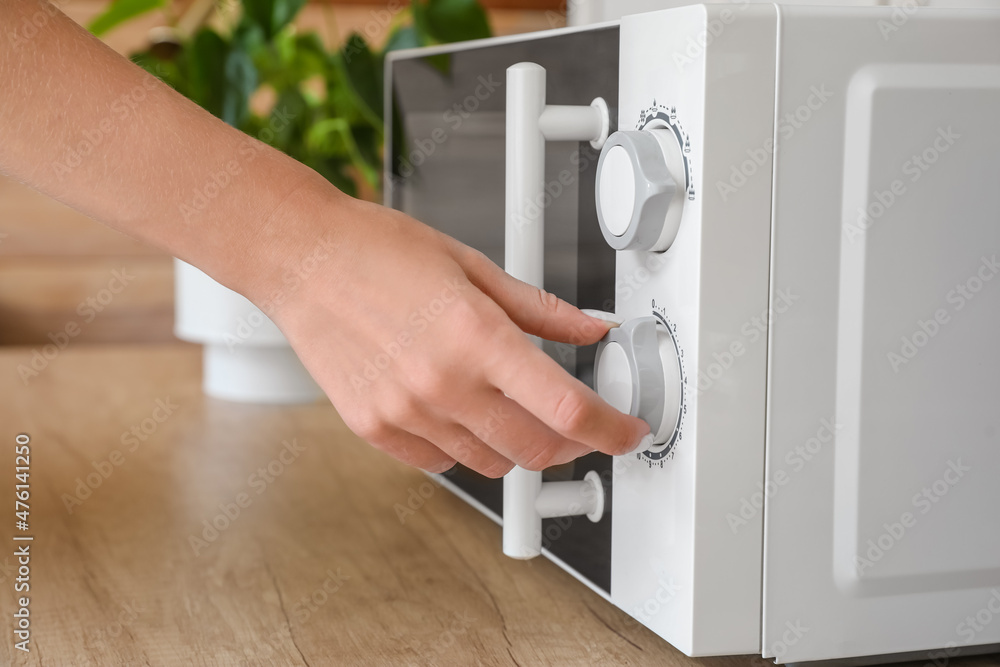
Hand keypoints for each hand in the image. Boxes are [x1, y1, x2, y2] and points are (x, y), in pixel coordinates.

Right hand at [258, 190, 651, 477]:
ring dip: (518, 446)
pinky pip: (442, 462)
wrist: (301, 260)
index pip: (566, 408)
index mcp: (476, 335)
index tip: (627, 432)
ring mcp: (406, 413)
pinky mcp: (375, 429)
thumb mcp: (472, 265)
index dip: (611, 430)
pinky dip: (466, 447)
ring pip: (491, 464)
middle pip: (537, 450)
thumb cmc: (378, 251)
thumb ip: (539, 308)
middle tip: (577, 423)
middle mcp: (443, 383)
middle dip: (572, 444)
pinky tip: (460, 411)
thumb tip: (591, 328)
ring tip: (510, 407)